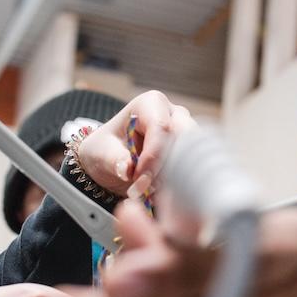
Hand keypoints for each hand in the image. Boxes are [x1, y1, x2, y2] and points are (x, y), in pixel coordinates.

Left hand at [77, 90, 196, 196]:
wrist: (113, 158)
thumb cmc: (106, 148)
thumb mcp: (101, 153)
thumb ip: (114, 159)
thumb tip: (127, 169)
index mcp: (151, 103)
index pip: (161, 127)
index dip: (153, 156)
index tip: (139, 181)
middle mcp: (175, 113)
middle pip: (185, 138)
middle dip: (168, 167)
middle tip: (148, 188)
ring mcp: (188, 132)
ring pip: (195, 155)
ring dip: (176, 177)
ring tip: (151, 191)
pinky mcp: (194, 151)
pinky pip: (196, 168)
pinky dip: (181, 183)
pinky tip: (162, 193)